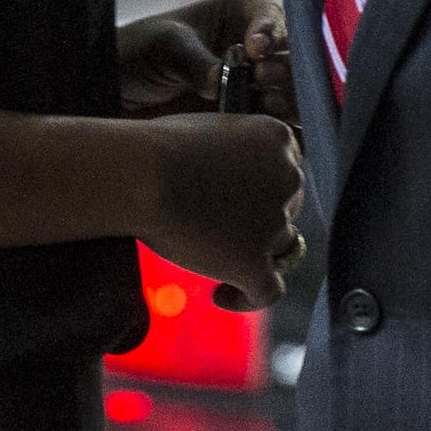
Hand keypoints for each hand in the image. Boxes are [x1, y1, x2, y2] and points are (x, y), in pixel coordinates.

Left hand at [121, 0, 296, 121]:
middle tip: (261, 78)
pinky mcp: (252, 122)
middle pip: (293, 57)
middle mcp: (258, 49)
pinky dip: (279, 130)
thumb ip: (197, 62)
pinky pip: (279, 127)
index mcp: (240, 14)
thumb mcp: (165, 48)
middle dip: (284, 68)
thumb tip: (222, 83)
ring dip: (288, 100)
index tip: (256, 50)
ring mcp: (258, 87)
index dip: (270, 32)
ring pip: (294, 94)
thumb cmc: (137, 53)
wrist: (114, 92)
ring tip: (268, 106)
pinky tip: (267, 130)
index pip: (270, 17)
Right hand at [147, 111, 305, 310]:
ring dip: (255, 253)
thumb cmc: (157, 147)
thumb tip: (233, 185)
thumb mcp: (210, 132)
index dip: (267, 188)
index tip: (242, 198)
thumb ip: (234, 154)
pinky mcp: (254, 263)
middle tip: (221, 226)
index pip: (289, 170)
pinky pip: (268, 292)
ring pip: (280, 248)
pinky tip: (219, 295)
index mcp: (277, 139)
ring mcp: (274, 223)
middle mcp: (288, 178)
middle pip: (287, 209)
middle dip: (261, 219)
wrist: (141, 175)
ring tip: (215, 257)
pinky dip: (246, 298)